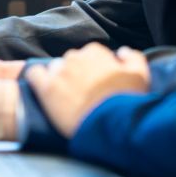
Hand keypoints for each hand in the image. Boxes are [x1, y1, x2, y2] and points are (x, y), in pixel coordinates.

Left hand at [26, 44, 149, 135]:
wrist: (110, 124)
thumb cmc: (127, 101)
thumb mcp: (141, 75)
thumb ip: (133, 58)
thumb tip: (122, 52)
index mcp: (95, 52)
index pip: (89, 55)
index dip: (93, 70)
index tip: (97, 83)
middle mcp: (75, 58)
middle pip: (71, 61)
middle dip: (76, 74)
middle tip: (83, 93)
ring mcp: (60, 72)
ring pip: (54, 69)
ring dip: (59, 79)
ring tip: (67, 97)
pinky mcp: (47, 88)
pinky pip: (34, 75)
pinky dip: (37, 79)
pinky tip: (44, 90)